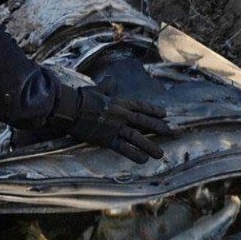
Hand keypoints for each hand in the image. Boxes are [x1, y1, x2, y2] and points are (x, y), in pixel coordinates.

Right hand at [54, 86, 170, 162]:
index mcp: (119, 102)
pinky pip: (124, 148)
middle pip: (143, 121)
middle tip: (170, 132)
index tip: (165, 114)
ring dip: (150, 146)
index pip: (141, 106)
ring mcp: (115, 127)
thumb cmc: (81, 98)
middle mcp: (121, 115)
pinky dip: (134, 154)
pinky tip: (143, 160)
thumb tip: (110, 79)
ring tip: (160, 154)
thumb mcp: (96, 89)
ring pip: (137, 137)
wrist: (71, 108)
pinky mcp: (107, 139)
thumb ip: (106, 86)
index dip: (153, 110)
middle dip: (157, 127)